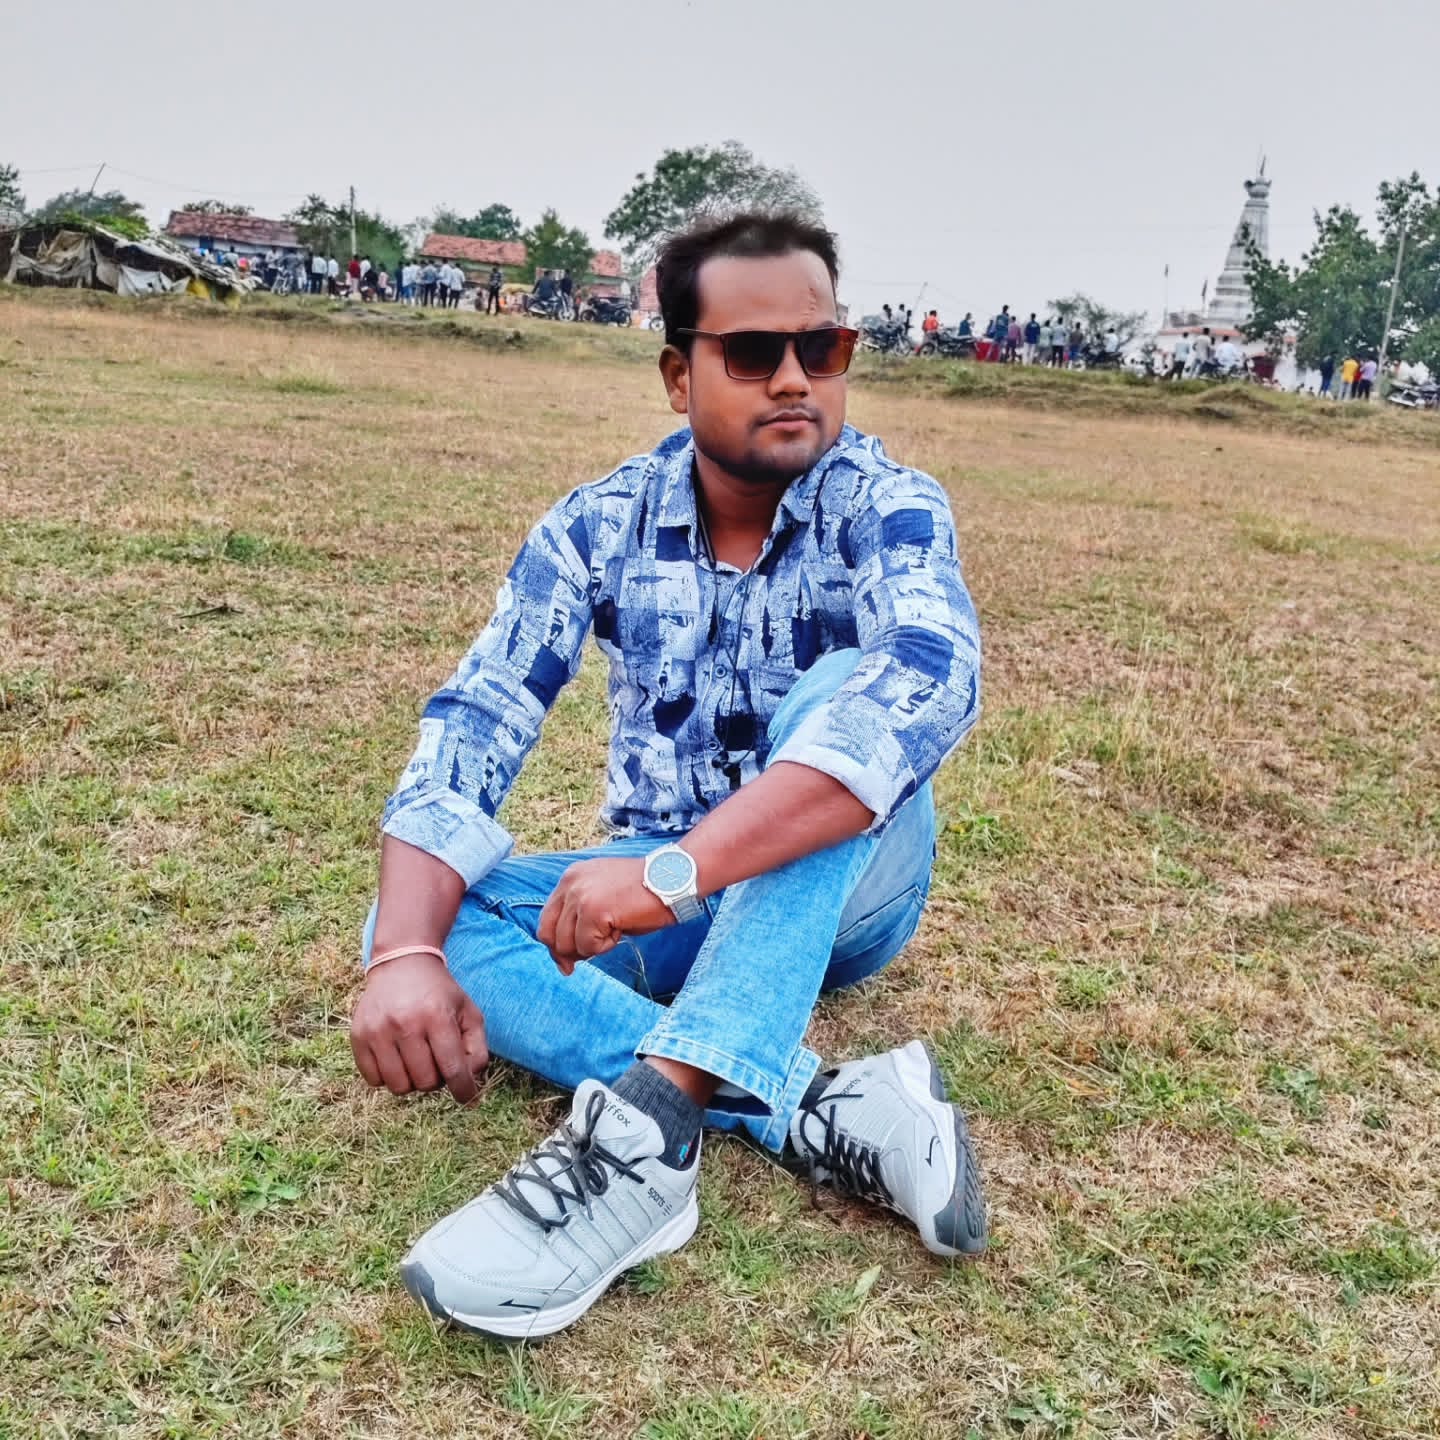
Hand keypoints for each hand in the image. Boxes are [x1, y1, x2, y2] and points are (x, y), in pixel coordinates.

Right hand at [350, 952, 488, 1103]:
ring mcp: (378, 1030)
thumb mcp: (469, 1012)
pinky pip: (373, 1080)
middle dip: (436, 1079)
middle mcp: (405, 1023)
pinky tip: (396, 1057)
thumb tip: (470, 1082)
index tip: (467, 1098)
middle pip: (425, 1082)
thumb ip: (477, 1048)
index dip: (464, 1090)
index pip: (452, 1069)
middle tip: (436, 1060)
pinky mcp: (358, 1035)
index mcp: (436, 1016)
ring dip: (412, 1081)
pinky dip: (388, 1076)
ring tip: (416, 1060)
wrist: (402, 963)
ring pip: (399, 1086)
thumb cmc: (440, 993)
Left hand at [537, 857, 675, 974]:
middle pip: (549, 934)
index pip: (546, 919)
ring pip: (567, 944)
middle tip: (592, 953)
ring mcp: (580, 896)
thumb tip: (565, 958)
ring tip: (615, 930)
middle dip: (568, 952)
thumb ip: (581, 919)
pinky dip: (606, 946)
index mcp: (571, 878)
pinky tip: (621, 929)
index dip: (555, 944)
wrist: (673, 878)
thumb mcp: (605, 898)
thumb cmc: (645, 892)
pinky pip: (588, 946)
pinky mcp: (593, 910)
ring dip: (592, 947)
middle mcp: (570, 884)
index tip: (567, 961)